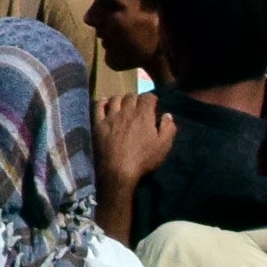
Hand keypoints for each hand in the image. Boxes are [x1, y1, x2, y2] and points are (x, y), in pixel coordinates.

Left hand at [94, 88, 175, 229]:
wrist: (118, 170)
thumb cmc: (144, 159)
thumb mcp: (163, 146)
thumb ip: (168, 129)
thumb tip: (167, 115)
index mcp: (143, 115)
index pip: (147, 97)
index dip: (152, 99)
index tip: (153, 104)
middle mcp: (126, 112)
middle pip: (131, 96)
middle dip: (137, 98)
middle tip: (139, 106)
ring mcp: (110, 117)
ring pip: (115, 98)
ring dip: (121, 99)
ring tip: (124, 105)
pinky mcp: (98, 124)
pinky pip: (99, 106)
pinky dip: (103, 102)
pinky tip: (106, 103)